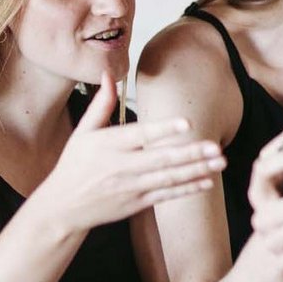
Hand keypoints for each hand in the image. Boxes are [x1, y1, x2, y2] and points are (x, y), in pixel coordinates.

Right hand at [32, 74, 223, 234]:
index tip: (187, 123)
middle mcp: (120, 167)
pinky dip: (187, 189)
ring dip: (196, 170)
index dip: (163, 129)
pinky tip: (207, 182)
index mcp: (108, 145)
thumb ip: (101, 104)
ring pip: (168, 178)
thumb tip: (108, 73)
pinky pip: (166, 195)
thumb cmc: (74, 164)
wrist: (62, 208)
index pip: (140, 135)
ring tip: (220, 161)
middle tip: (215, 145)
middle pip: (160, 159)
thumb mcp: (83, 132)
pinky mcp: (136, 203)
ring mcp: (130, 187)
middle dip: (190, 153)